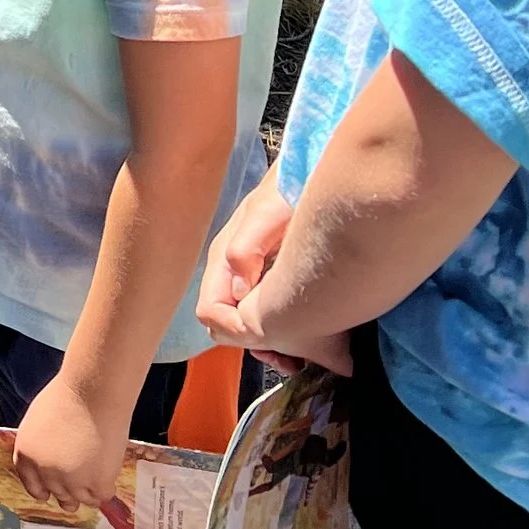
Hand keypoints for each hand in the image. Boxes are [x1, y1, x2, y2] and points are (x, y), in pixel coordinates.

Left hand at [10, 376, 125, 509]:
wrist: (95, 391)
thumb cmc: (69, 396)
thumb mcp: (38, 420)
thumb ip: (40, 445)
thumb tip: (50, 458)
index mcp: (26, 455)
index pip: (31, 484)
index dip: (41, 491)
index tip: (48, 494)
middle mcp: (46, 472)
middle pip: (58, 493)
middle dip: (68, 492)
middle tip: (79, 484)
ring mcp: (72, 480)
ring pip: (81, 500)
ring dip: (88, 493)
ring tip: (96, 480)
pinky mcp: (98, 482)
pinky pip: (102, 496)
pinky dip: (106, 488)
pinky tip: (108, 476)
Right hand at [195, 169, 289, 342]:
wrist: (317, 168)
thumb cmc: (291, 187)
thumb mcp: (269, 212)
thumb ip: (246, 246)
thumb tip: (238, 290)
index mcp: (225, 259)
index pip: (211, 311)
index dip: (235, 331)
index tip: (271, 342)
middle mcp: (233, 271)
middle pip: (228, 324)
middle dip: (255, 344)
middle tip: (292, 359)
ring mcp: (252, 274)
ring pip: (247, 322)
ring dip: (269, 343)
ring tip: (299, 356)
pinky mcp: (271, 275)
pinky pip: (265, 312)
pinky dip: (281, 331)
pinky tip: (305, 339)